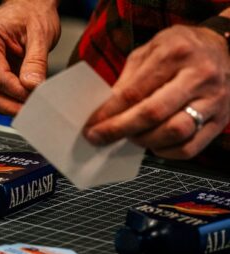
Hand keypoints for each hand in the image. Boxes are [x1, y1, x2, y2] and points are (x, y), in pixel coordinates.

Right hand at [0, 0, 60, 115]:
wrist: (26, 6)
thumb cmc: (31, 14)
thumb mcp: (40, 33)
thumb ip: (36, 61)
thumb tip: (32, 86)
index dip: (17, 93)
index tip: (36, 98)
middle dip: (12, 105)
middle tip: (34, 110)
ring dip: (10, 105)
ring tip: (32, 106)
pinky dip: (9, 100)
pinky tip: (24, 101)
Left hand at [83, 25, 229, 159]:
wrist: (224, 47)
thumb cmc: (180, 49)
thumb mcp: (149, 50)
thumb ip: (128, 79)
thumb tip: (106, 110)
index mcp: (175, 53)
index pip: (135, 92)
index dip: (109, 113)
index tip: (91, 127)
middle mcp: (198, 76)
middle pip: (153, 114)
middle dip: (120, 130)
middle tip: (100, 138)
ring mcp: (213, 99)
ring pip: (174, 132)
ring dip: (144, 141)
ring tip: (129, 137)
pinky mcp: (221, 120)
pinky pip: (190, 148)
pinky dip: (166, 153)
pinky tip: (153, 144)